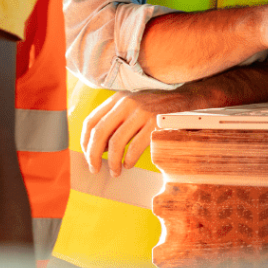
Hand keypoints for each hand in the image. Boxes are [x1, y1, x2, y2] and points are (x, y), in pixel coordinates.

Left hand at [81, 86, 214, 175]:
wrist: (182, 96)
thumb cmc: (154, 105)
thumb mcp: (131, 105)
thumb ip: (115, 120)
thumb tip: (99, 148)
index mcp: (117, 99)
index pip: (91, 121)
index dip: (85, 142)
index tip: (87, 155)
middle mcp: (126, 103)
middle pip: (99, 132)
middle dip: (93, 154)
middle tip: (95, 168)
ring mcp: (140, 112)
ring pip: (116, 142)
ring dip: (112, 161)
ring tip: (115, 171)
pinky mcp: (154, 122)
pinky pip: (135, 146)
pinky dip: (129, 159)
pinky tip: (129, 164)